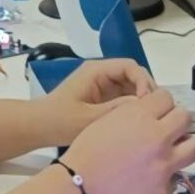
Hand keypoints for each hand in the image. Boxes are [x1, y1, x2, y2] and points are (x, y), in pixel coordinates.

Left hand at [39, 59, 156, 144]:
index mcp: (96, 71)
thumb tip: (144, 104)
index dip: (144, 81)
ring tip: (151, 117)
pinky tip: (140, 121)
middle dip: (147, 90)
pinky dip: (135, 106)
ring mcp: (103, 85)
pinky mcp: (103, 97)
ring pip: (132, 86)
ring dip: (142, 98)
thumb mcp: (89, 118)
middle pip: (134, 74)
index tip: (149, 102)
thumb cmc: (60, 121)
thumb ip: (117, 109)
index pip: (129, 66)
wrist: (39, 126)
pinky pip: (125, 96)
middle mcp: (102, 73)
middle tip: (155, 112)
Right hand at [59, 88, 194, 193]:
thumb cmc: (86, 151)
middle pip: (185, 118)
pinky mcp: (164, 190)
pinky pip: (175, 176)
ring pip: (194, 147)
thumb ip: (134, 113)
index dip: (160, 103)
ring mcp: (164, 166)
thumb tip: (153, 112)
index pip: (167, 97)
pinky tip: (146, 178)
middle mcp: (158, 138)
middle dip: (175, 121)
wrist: (79, 189)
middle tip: (164, 129)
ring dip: (182, 146)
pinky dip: (163, 175)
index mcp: (140, 117)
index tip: (155, 111)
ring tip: (167, 152)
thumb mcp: (107, 120)